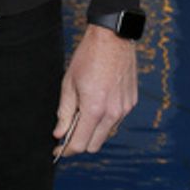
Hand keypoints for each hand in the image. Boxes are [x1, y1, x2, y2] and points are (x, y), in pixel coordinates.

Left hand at [53, 24, 137, 158]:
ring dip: (92, 131)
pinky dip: (104, 120)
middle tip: (67, 133)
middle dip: (79, 143)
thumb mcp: (69, 84)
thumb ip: (64, 112)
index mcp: (94, 109)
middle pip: (94, 145)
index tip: (58, 151)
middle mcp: (113, 113)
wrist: (113, 38)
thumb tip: (60, 133)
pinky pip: (115, 121)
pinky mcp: (131, 102)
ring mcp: (125, 108)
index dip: (66, 151)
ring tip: (82, 112)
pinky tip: (96, 104)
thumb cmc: (88, 57)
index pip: (80, 144)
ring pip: (105, 134)